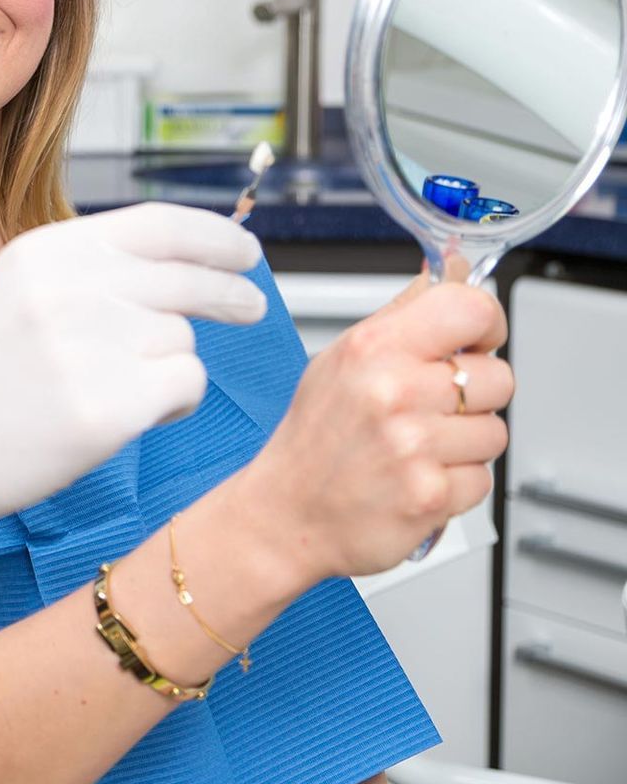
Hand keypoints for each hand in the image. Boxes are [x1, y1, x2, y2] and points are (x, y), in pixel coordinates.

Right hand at [0, 203, 269, 559]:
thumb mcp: (19, 288)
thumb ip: (91, 269)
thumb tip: (184, 263)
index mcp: (49, 250)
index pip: (160, 223)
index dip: (214, 236)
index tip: (243, 252)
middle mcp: (72, 288)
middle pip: (189, 279)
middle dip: (231, 293)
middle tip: (251, 306)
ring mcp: (90, 347)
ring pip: (184, 339)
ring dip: (172, 361)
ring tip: (120, 386)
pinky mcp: (106, 408)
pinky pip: (184, 387)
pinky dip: (173, 403)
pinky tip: (130, 415)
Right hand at [240, 275, 511, 579]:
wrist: (286, 512)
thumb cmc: (314, 437)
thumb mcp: (343, 358)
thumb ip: (403, 314)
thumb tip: (447, 270)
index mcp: (372, 347)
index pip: (471, 308)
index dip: (487, 324)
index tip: (476, 340)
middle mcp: (393, 392)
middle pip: (498, 377)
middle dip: (475, 397)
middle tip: (430, 409)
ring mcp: (412, 446)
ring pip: (495, 433)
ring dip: (465, 445)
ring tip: (419, 448)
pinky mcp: (429, 495)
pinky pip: (482, 480)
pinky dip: (456, 484)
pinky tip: (417, 478)